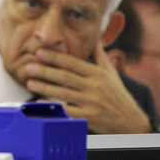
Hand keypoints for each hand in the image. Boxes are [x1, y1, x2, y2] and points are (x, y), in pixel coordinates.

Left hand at [24, 40, 151, 133]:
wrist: (131, 122)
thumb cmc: (117, 95)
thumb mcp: (111, 73)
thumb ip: (99, 56)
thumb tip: (94, 37)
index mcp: (99, 74)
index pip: (73, 63)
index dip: (55, 57)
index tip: (39, 52)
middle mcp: (95, 87)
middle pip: (65, 77)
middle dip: (45, 71)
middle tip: (28, 67)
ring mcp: (92, 103)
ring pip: (64, 93)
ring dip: (45, 87)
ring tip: (29, 82)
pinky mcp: (89, 118)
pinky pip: (68, 111)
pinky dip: (53, 107)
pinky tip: (40, 103)